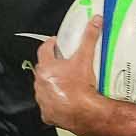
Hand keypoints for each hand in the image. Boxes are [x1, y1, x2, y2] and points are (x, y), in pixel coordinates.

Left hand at [33, 15, 106, 129]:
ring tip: (67, 83)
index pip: (44, 50)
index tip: (56, 43)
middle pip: (43, 69)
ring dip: (52, 85)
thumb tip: (95, 22)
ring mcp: (42, 99)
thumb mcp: (85, 58)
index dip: (50, 45)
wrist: (83, 112)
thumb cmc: (81, 87)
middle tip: (65, 63)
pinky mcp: (47, 113)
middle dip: (52, 65)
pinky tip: (66, 101)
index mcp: (46, 68)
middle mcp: (40, 83)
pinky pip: (49, 106)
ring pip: (44, 88)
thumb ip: (89, 38)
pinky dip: (55, 103)